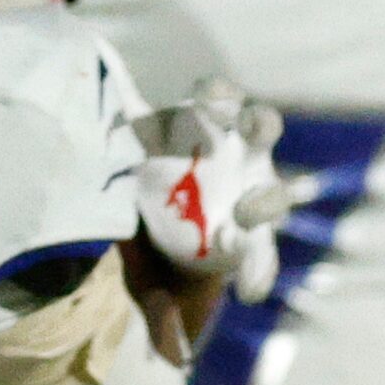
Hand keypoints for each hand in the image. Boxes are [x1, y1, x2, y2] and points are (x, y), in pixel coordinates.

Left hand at [133, 80, 290, 303]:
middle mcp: (236, 158)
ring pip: (275, 189)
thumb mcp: (123, 182)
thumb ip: (121, 167)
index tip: (207, 100)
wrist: (157, 255)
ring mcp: (252, 198)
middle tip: (248, 129)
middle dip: (260, 124)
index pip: (217, 100)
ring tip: (241, 219)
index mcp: (202, 133)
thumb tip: (109, 131)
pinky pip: (265, 255)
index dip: (218, 94)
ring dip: (265, 201)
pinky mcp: (257, 241)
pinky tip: (248, 290)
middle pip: (262, 129)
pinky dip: (258, 272)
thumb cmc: (141, 198)